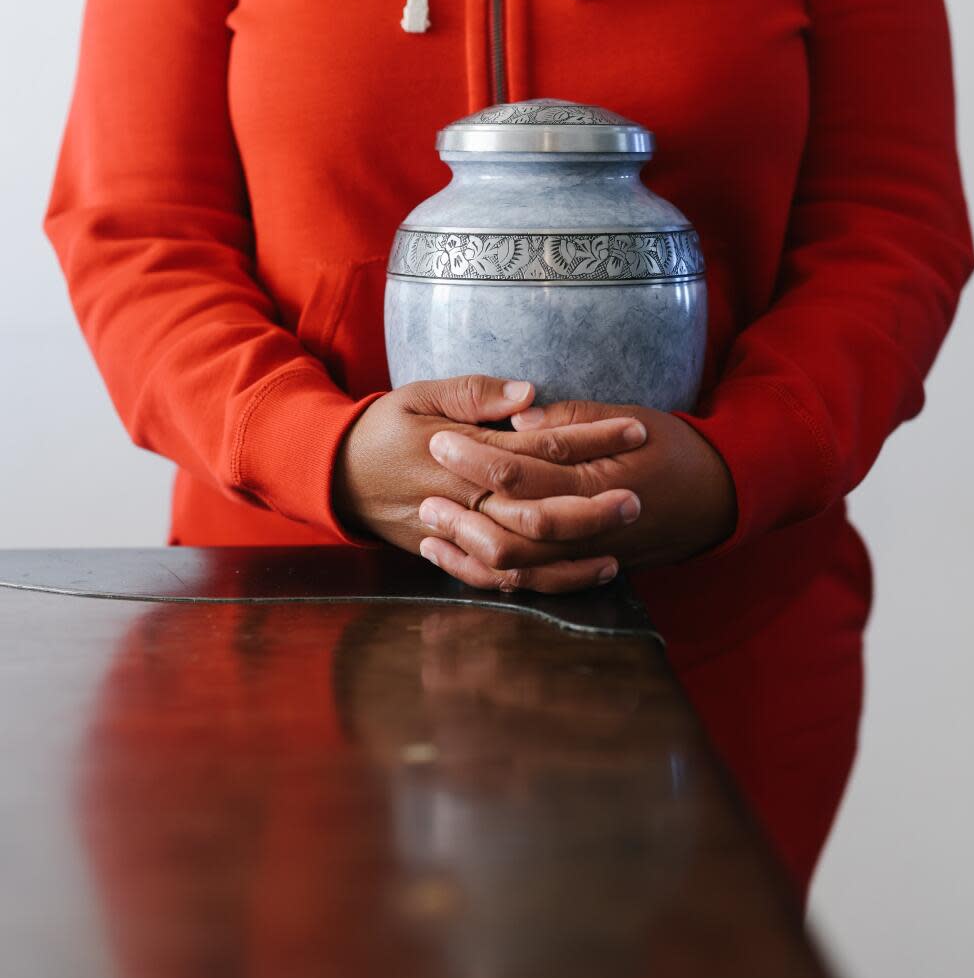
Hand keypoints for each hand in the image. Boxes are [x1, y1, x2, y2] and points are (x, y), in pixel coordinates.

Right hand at [331, 376, 649, 591]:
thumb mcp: (418, 393)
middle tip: (638, 496)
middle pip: (537, 513)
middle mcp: (461, 501)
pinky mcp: (451, 557)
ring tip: (621, 542)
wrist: (330, 475)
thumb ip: (474, 393)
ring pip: (524, 557)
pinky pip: (502, 581)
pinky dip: (547, 583)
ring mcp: (456, 535)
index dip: (590, 440)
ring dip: (576, 553)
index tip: (633, 430)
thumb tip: (530, 393)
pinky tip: (586, 575)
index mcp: (458, 454)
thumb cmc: (381, 428)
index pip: (538, 447)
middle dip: (592, 506)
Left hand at [420, 399, 737, 587]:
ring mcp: (588, 558)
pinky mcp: (586, 572)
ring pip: (517, 567)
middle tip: (425, 489)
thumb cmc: (673, 447)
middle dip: (462, 509)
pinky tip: (457, 560)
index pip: (522, 473)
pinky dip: (490, 577)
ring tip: (432, 525)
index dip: (475, 457)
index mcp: (596, 481)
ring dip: (468, 548)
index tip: (439, 440)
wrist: (720, 497)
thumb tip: (517, 419)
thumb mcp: (629, 418)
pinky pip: (532, 587)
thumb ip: (572, 420)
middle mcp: (590, 528)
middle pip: (512, 528)